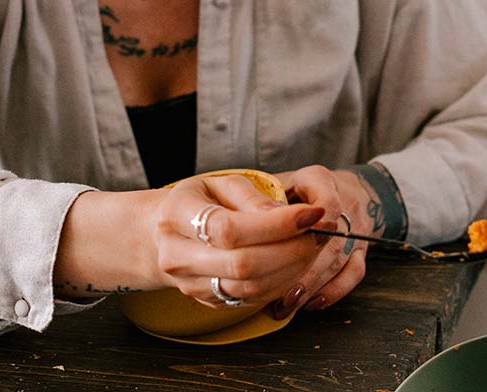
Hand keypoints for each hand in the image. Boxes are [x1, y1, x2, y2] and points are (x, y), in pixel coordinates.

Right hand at [153, 173, 328, 307]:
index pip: (230, 228)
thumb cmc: (200, 201)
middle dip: (293, 249)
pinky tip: (297, 262)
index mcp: (177, 214)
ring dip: (293, 268)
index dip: (276, 225)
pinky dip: (281, 282)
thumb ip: (254, 198)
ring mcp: (191, 284)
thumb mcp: (222, 184)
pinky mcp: (208, 302)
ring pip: (251, 287)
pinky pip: (251, 298)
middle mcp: (178, 255)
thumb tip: (291, 217)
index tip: (313, 213)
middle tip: (323, 231)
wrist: (164, 233)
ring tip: (314, 245)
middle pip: (244, 264)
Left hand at [270, 164, 378, 317]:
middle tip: (280, 294)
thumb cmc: (300, 188)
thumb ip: (268, 200)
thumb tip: (251, 224)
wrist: (344, 188)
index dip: (311, 227)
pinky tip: (311, 303)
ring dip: (314, 286)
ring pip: (341, 261)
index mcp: (321, 180)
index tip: (287, 247)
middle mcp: (346, 203)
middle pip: (331, 241)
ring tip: (288, 304)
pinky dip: (333, 291)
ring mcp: (358, 228)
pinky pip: (354, 273)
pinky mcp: (362, 249)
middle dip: (306, 271)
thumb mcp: (281, 181)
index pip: (326, 203)